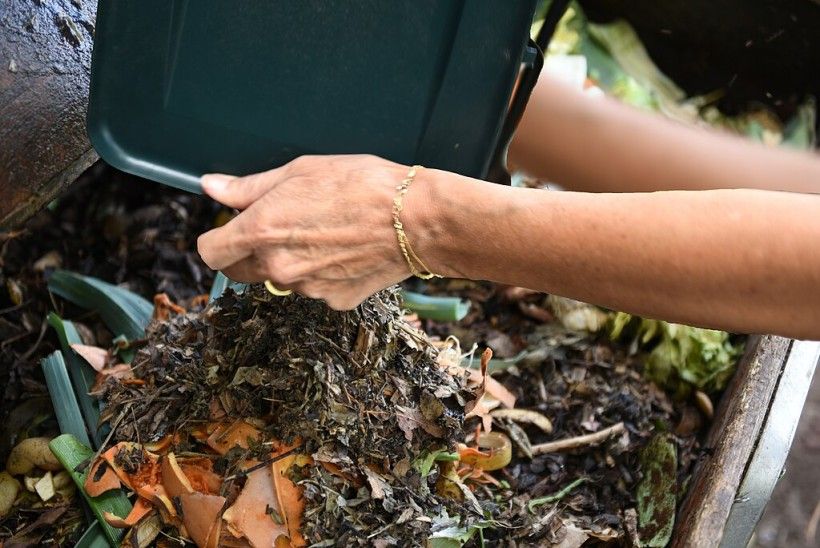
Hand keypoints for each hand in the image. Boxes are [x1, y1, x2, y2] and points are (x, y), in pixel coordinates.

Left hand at [196, 155, 440, 308]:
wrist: (416, 219)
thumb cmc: (362, 185)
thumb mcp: (300, 171)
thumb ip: (249, 187)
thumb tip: (211, 186)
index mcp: (262, 231)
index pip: (210, 252)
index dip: (216, 239)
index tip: (230, 228)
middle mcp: (278, 267)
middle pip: (239, 271)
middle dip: (248, 252)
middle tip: (279, 226)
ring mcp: (307, 289)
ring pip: (281, 279)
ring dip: (290, 261)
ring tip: (324, 232)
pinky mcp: (335, 301)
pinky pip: (315, 288)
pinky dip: (323, 273)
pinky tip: (345, 250)